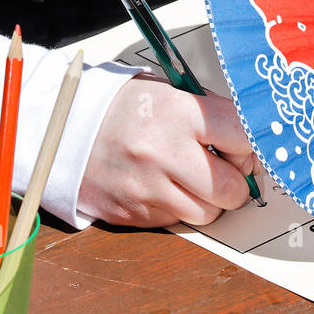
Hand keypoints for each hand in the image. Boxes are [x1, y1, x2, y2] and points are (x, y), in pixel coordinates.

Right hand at [77, 76, 260, 227]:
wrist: (64, 130)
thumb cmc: (121, 108)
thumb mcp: (166, 91)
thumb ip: (207, 112)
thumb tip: (247, 138)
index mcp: (176, 113)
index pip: (241, 136)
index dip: (250, 144)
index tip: (245, 145)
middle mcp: (163, 154)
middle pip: (232, 187)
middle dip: (235, 180)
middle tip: (226, 167)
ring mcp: (148, 189)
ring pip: (209, 212)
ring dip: (210, 200)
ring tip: (194, 178)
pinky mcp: (135, 216)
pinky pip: (179, 222)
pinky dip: (181, 208)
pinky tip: (167, 186)